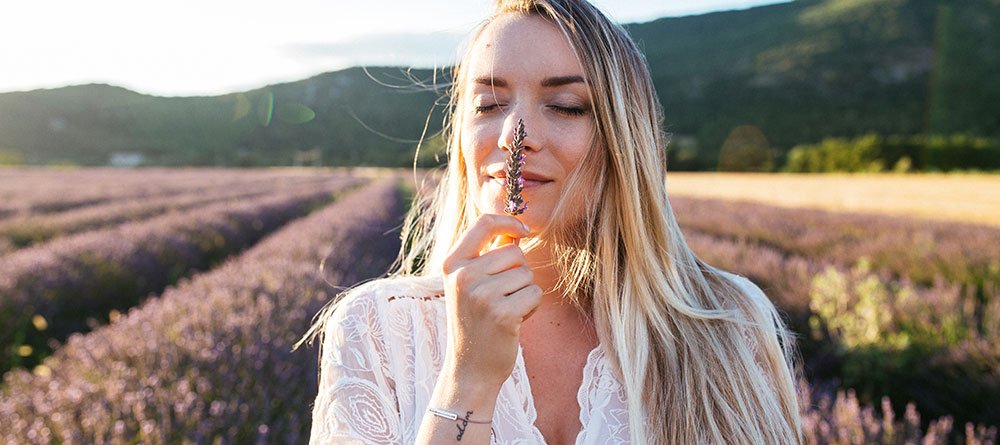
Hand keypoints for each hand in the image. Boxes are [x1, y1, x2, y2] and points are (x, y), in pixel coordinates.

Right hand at [440, 214, 541, 388]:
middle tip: (502, 297)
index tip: (525, 229)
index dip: (510, 221)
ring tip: (505, 311)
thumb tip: (515, 228)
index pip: (484, 223)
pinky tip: (514, 322)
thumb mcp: (470, 284)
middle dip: (518, 272)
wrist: (470, 368)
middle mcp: (463, 276)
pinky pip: (534, 293)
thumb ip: (488, 254)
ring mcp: (481, 295)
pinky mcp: (502, 313)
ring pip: (527, 273)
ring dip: (524, 292)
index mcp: (452, 264)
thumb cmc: (475, 321)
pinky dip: (531, 307)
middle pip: (515, 251)